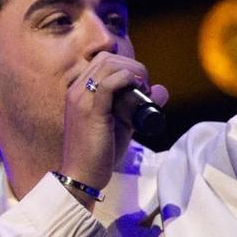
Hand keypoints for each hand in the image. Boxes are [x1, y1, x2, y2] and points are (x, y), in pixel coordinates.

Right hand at [58, 53, 168, 191]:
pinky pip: (109, 83)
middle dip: (132, 66)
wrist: (82, 177)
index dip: (126, 66)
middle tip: (145, 87)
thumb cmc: (100, 154)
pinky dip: (127, 79)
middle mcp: (76, 91)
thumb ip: (138, 106)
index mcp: (79, 92)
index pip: (102, 62)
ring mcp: (80, 99)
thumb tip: (161, 90)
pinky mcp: (90, 111)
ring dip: (132, 71)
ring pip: (108, 65)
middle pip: (107, 58)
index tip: (141, 85)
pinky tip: (138, 90)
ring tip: (143, 89)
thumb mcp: (122, 124)